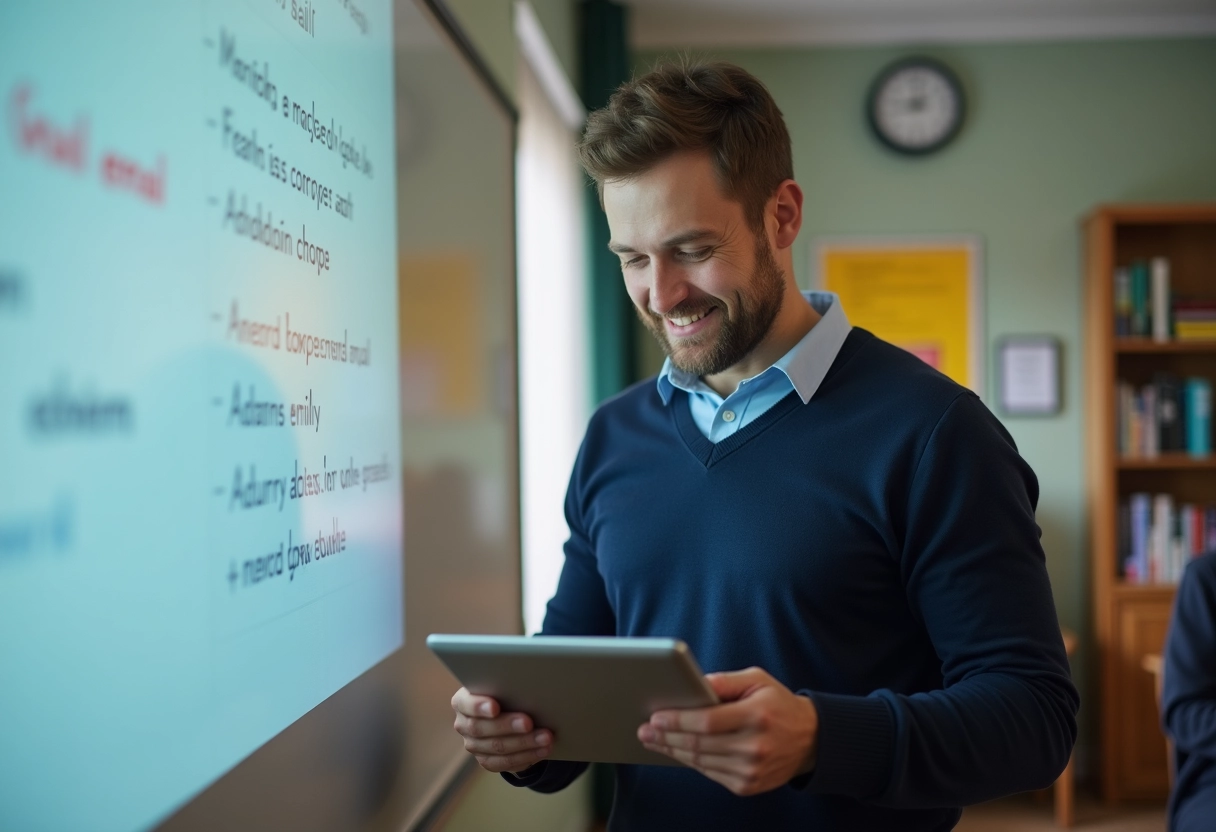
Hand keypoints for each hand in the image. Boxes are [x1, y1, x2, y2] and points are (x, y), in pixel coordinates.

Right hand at [450, 687, 552, 772]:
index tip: (495, 706)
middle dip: (508, 726)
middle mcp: (463, 725)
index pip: (466, 704)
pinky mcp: (487, 760)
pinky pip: (505, 763)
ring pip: (497, 748)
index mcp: (462, 702)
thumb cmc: (504, 692)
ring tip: (545, 738)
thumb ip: (505, 687)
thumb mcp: (501, 686)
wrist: (506, 712)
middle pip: (482, 729)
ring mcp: (474, 745)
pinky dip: (527, 756)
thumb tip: (527, 687)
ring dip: (524, 744)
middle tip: (529, 723)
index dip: (479, 706)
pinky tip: (542, 750)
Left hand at [637, 667, 817, 795]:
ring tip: (654, 740)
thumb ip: (725, 681)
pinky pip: (710, 773)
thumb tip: (693, 683)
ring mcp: (751, 770)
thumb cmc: (778, 704)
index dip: (678, 720)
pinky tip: (677, 752)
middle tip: (645, 730)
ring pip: (701, 761)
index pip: (707, 721)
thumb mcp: (757, 680)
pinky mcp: (747, 785)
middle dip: (666, 737)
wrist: (810, 740)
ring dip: (673, 751)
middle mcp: (754, 746)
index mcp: (756, 715)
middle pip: (699, 744)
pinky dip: (691, 762)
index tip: (656, 717)